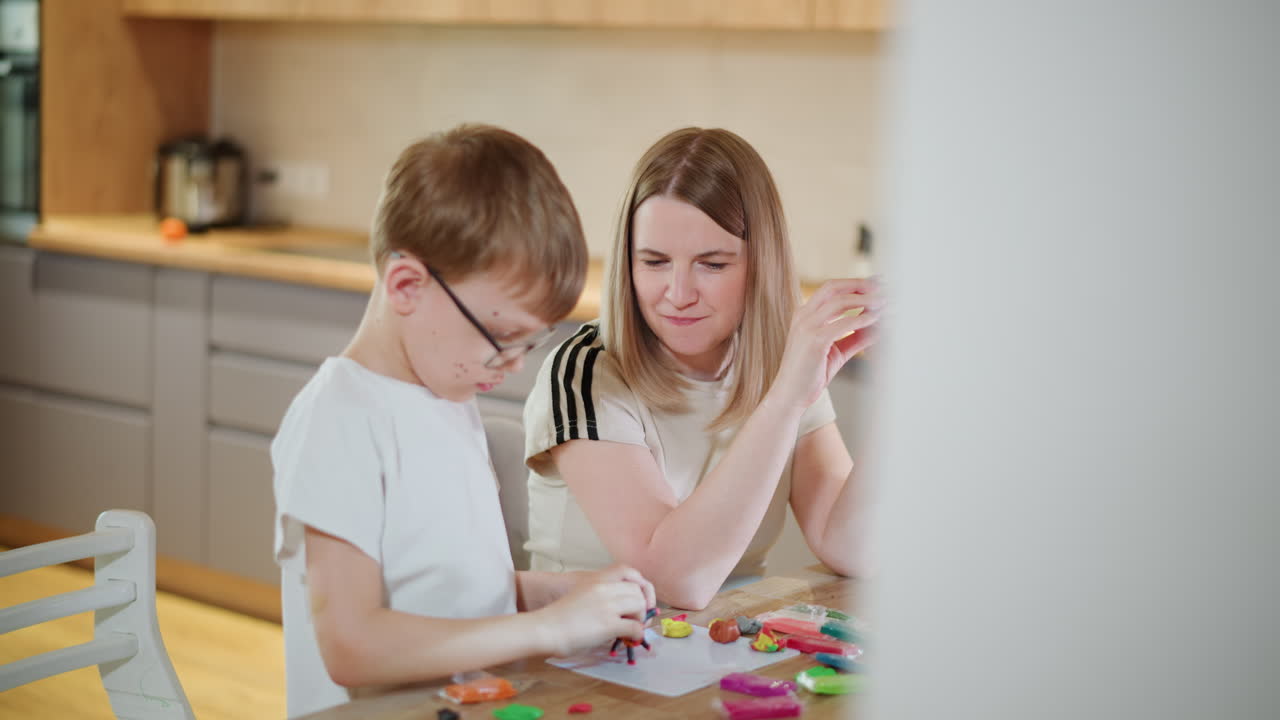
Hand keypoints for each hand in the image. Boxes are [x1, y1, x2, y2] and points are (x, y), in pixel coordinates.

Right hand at [534, 566, 649, 656]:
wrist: (545, 628)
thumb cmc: (559, 616)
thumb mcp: (581, 594)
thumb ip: (600, 595)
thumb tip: (620, 609)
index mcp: (597, 579)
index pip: (629, 571)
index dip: (640, 584)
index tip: (640, 598)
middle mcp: (604, 588)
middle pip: (638, 590)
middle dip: (642, 605)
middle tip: (636, 619)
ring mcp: (607, 605)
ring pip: (640, 605)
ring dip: (640, 619)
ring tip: (631, 628)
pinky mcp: (608, 624)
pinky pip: (635, 626)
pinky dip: (637, 634)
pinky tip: (629, 638)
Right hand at [770, 278, 881, 409]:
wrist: (790, 395)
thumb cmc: (810, 374)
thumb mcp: (836, 352)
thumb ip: (854, 337)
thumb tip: (877, 327)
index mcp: (804, 315)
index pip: (830, 289)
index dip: (854, 284)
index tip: (876, 283)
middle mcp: (803, 316)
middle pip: (833, 288)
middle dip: (860, 285)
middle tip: (883, 287)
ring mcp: (806, 327)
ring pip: (839, 302)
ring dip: (865, 300)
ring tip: (884, 302)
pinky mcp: (814, 341)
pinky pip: (843, 324)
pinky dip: (861, 319)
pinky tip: (875, 320)